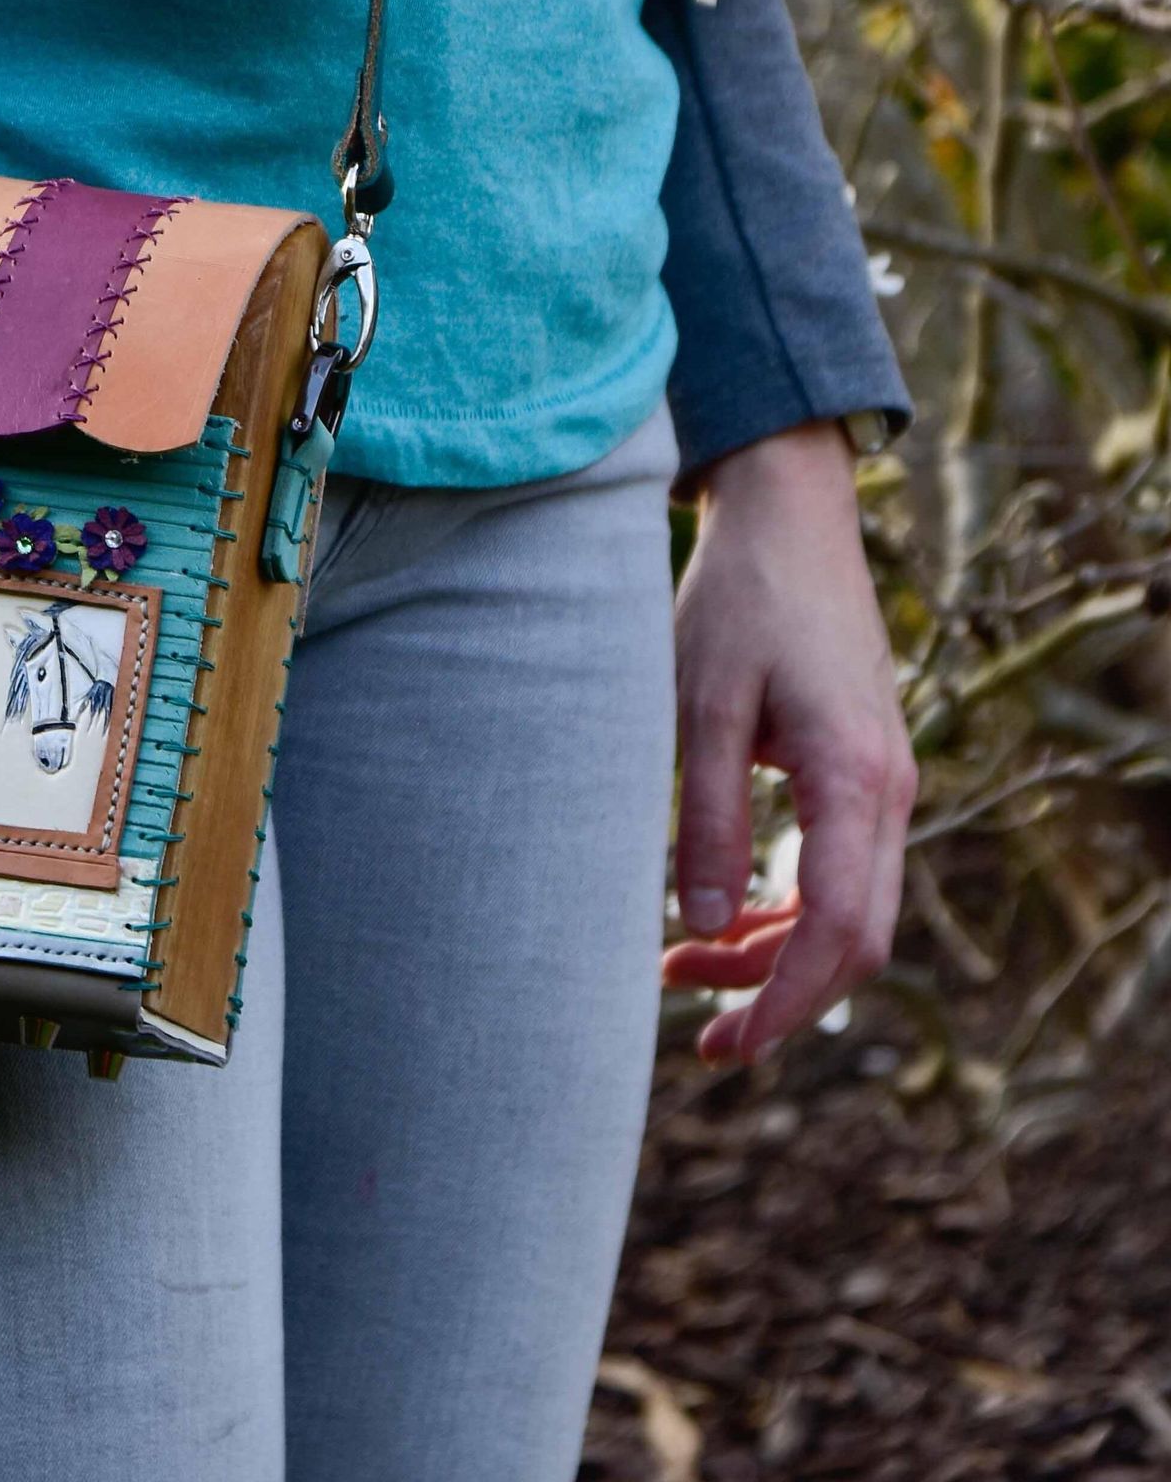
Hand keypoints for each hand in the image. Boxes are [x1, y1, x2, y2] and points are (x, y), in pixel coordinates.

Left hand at [661, 423, 916, 1063]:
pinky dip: (783, 907)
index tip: (726, 1045)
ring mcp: (883, 782)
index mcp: (856, 781)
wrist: (788, 522)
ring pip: (846, 908)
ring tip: (680, 967)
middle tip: (699, 1038)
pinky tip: (719, 916)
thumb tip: (697, 923)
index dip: (786, 1003)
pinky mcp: (860, 769)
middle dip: (779, 996)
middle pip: (854, 937)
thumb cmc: (738, 603)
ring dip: (772, 952)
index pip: (840, 932)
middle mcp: (888, 792)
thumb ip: (705, 816)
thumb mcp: (699, 707)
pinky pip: (836, 868)